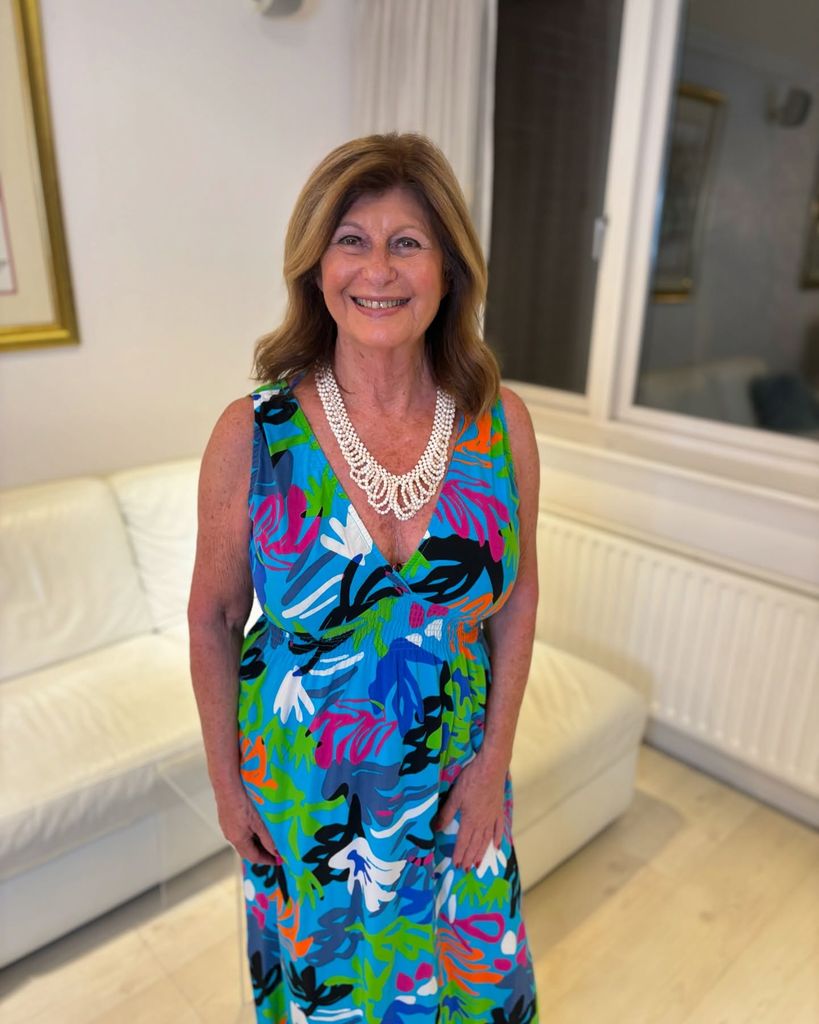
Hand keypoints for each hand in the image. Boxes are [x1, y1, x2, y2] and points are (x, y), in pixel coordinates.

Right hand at [215, 786, 280, 865]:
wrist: (227, 785)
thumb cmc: (241, 801)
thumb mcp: (259, 822)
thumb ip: (267, 838)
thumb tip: (275, 851)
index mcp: (238, 840)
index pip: (254, 857)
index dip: (267, 860)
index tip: (277, 860)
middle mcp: (230, 836)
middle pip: (247, 851)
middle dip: (261, 853)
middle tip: (275, 851)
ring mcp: (227, 827)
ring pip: (243, 841)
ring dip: (256, 843)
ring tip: (269, 839)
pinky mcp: (227, 819)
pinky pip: (239, 832)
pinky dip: (250, 834)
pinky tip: (257, 826)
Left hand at [433, 752, 506, 869]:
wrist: (491, 768)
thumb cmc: (470, 780)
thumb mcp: (454, 797)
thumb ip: (446, 814)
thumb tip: (435, 829)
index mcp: (470, 820)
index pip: (463, 841)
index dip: (460, 854)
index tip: (457, 865)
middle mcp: (482, 823)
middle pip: (475, 844)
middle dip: (470, 858)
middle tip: (466, 870)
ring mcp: (492, 817)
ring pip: (486, 840)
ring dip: (482, 853)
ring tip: (478, 864)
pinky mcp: (499, 810)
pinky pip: (499, 829)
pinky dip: (497, 839)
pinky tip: (497, 847)